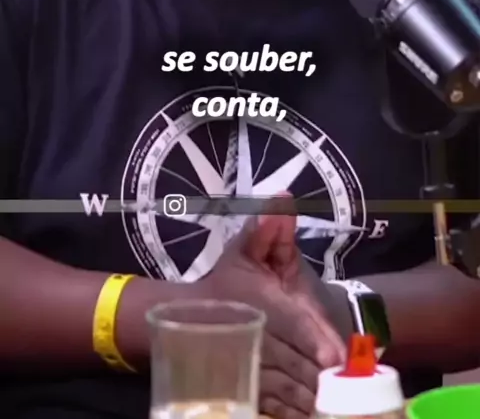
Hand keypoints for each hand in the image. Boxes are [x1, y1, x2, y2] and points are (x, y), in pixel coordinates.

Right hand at [203, 200, 344, 418]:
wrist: (195, 314)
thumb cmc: (229, 280)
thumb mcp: (248, 248)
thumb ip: (268, 227)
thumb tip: (283, 197)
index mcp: (261, 302)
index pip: (293, 323)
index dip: (317, 339)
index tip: (339, 355)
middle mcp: (255, 337)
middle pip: (296, 361)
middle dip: (324, 376)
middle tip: (353, 388)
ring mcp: (248, 368)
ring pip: (287, 389)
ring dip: (313, 400)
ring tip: (341, 408)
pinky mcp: (246, 390)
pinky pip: (273, 408)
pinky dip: (292, 414)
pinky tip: (311, 416)